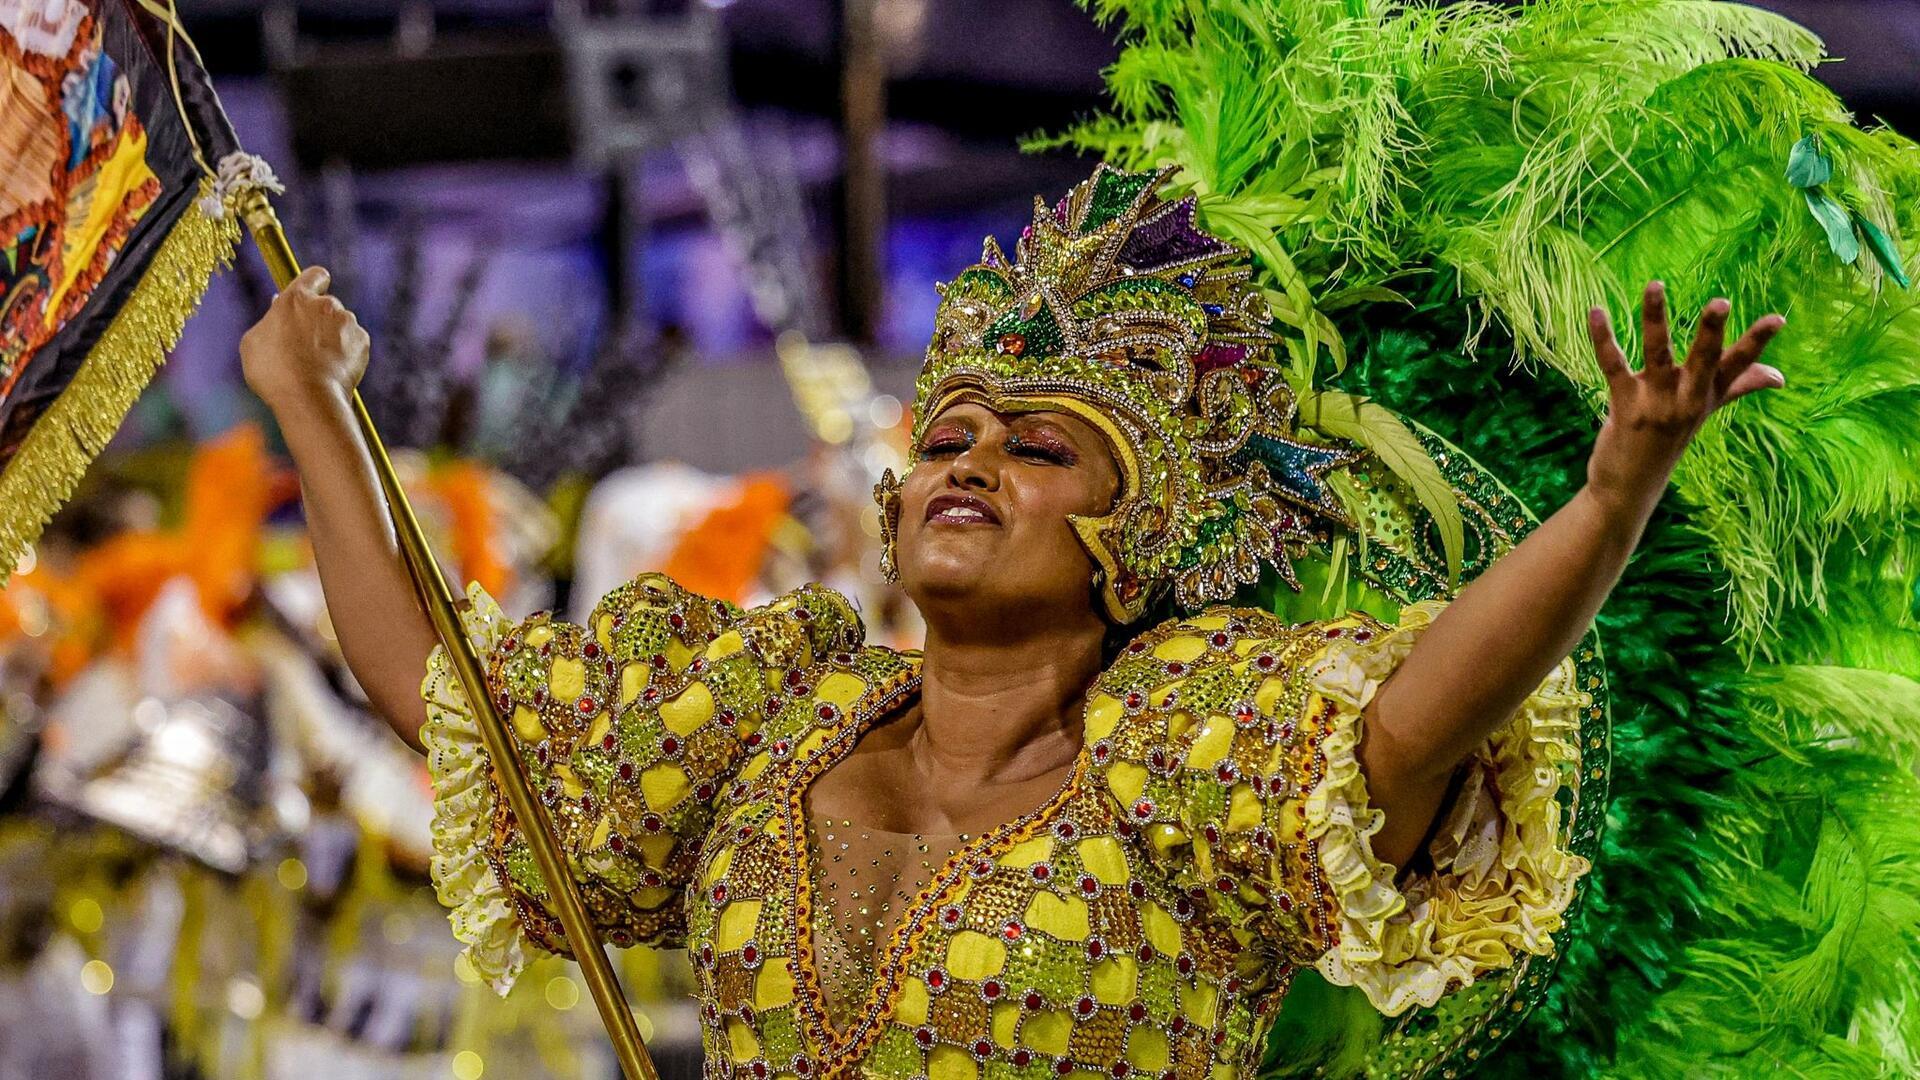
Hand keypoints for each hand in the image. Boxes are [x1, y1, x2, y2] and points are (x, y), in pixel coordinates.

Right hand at [239, 266, 369, 410]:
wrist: (308, 398)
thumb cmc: (273, 372)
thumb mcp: (254, 342)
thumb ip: (270, 320)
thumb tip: (279, 308)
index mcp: (296, 299)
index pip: (314, 275)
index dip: (314, 283)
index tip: (312, 291)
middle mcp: (325, 305)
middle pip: (326, 305)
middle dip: (319, 319)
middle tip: (306, 343)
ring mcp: (347, 322)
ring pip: (341, 324)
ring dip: (333, 336)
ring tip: (318, 362)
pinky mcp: (362, 341)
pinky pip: (354, 342)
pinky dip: (347, 352)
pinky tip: (333, 368)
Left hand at [1583, 281, 1784, 519]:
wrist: (1630, 486)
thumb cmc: (1668, 441)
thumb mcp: (1704, 412)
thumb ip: (1738, 388)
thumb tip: (1779, 377)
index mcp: (1707, 396)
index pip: (1739, 366)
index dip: (1758, 342)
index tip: (1779, 318)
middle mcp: (1687, 400)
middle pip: (1704, 360)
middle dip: (1711, 331)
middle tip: (1720, 302)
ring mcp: (1655, 404)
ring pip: (1657, 354)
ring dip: (1655, 318)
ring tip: (1654, 285)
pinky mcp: (1624, 407)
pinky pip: (1613, 365)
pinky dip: (1603, 338)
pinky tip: (1596, 311)